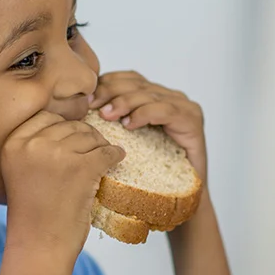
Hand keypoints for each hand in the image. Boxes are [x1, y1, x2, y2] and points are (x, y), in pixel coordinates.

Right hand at [1, 110, 124, 254]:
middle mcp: (32, 145)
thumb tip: (71, 125)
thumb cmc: (33, 214)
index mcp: (13, 144)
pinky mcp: (81, 169)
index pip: (46, 117)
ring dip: (100, 146)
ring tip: (104, 158)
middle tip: (94, 150)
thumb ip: (36, 147)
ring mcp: (57, 155)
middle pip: (70, 125)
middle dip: (85, 136)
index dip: (64, 126)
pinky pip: (106, 152)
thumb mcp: (20, 172)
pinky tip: (118, 159)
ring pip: (90, 137)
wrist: (39, 246)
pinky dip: (115, 155)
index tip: (74, 139)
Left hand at [90, 71, 207, 180]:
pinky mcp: (192, 121)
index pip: (129, 78)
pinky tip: (130, 124)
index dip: (107, 83)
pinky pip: (165, 110)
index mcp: (155, 96)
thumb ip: (112, 120)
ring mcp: (184, 107)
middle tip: (92, 106)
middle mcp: (171, 97)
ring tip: (107, 115)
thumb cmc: (149, 171)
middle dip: (111, 91)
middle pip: (137, 83)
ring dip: (124, 102)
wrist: (179, 195)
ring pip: (149, 94)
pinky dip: (145, 114)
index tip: (87, 99)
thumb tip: (82, 109)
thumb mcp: (125, 141)